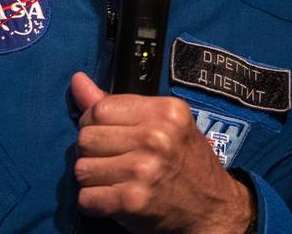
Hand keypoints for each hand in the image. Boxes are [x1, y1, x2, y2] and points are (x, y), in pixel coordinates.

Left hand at [70, 72, 252, 232]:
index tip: (109, 137)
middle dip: (92, 152)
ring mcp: (145, 170)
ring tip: (114, 181)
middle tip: (113, 161)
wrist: (215, 210)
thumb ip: (116, 104)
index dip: (95, 124)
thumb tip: (77, 81)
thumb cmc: (185, 162)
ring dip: (92, 179)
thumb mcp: (162, 124)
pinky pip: (86, 198)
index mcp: (164, 111)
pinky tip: (111, 201)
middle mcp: (156, 137)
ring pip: (82, 168)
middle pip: (86, 138)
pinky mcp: (134, 201)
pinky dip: (92, 203)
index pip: (99, 109)